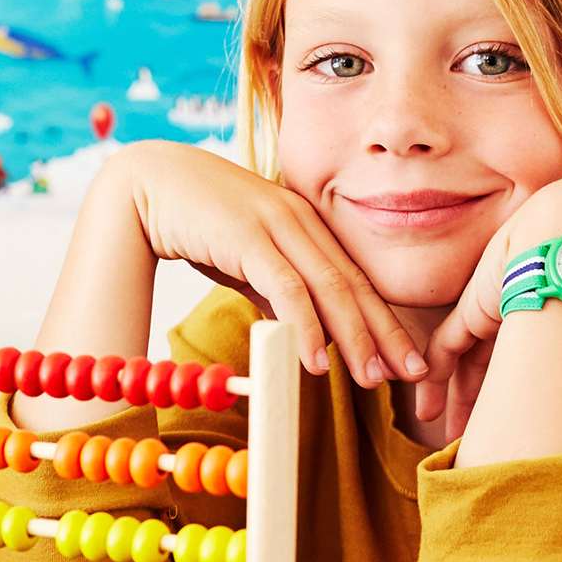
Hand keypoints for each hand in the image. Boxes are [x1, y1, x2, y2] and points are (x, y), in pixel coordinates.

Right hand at [126, 143, 427, 387]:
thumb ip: (274, 290)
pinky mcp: (249, 236)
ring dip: (354, 337)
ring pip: (329, 288)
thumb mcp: (247, 260)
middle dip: (387, 333)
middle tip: (415, 374)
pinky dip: (305, 326)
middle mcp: (301, 220)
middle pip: (355, 284)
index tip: (409, 359)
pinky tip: (315, 361)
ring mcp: (277, 224)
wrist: (146, 184)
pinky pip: (286, 288)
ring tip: (372, 378)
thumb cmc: (197, 222)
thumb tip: (298, 330)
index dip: (386, 321)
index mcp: (307, 225)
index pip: (356, 279)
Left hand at [416, 173, 561, 441]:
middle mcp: (518, 311)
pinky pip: (444, 351)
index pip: (526, 358)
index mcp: (551, 314)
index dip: (521, 392)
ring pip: (465, 364)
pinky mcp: (471, 310)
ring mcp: (492, 308)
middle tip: (474, 442)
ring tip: (450, 440)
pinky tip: (426, 411)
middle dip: (482, 405)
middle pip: (492, 365)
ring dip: (456, 402)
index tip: (521, 428)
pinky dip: (434, 382)